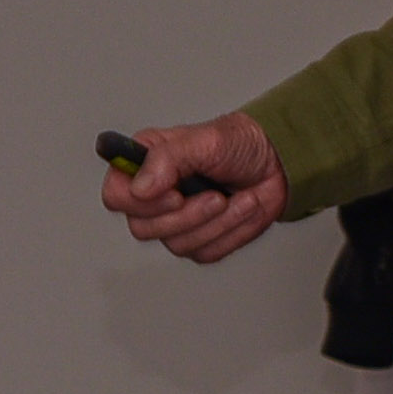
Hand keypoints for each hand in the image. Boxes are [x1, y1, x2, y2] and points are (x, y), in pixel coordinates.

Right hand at [104, 113, 286, 264]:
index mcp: (145, 163)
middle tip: (215, 196)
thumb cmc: (240, 144)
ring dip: (217, 223)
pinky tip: (241, 208)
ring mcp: (175, 221)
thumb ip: (168, 158)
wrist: (276, 164)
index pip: (116, 195)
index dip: (140, 202)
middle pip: (143, 228)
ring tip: (236, 198)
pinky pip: (205, 253)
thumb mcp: (206, 140)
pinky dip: (230, 232)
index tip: (175, 194)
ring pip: (177, 244)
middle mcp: (154, 195)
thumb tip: (140, 186)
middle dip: (188, 216)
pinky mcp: (198, 240)